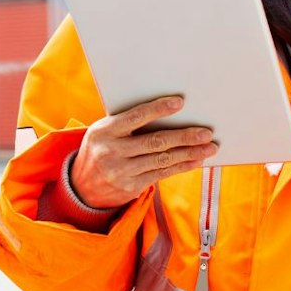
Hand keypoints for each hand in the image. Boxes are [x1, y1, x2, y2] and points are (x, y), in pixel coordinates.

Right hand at [69, 96, 218, 208]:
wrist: (81, 186)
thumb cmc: (100, 148)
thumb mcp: (103, 131)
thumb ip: (127, 124)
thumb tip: (165, 113)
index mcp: (105, 130)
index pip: (136, 117)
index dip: (159, 109)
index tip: (180, 102)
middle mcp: (113, 151)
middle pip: (156, 142)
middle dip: (184, 136)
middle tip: (206, 132)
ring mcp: (122, 172)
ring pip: (163, 160)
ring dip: (189, 153)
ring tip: (209, 147)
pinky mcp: (131, 187)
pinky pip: (162, 175)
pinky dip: (181, 166)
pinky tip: (195, 161)